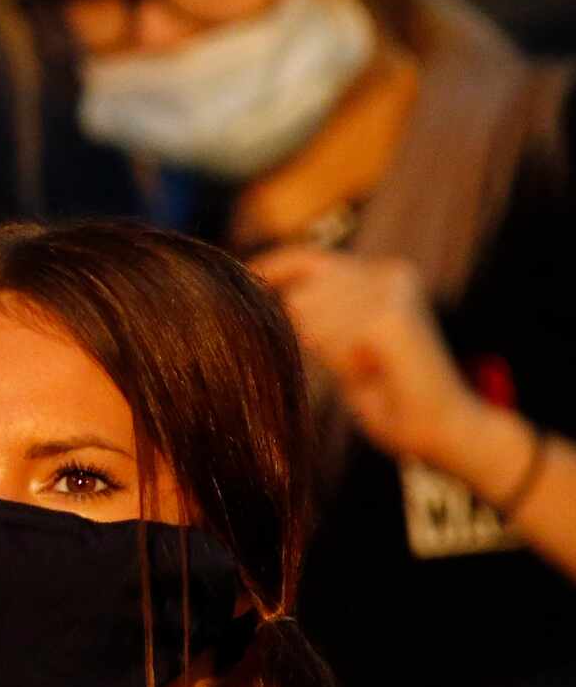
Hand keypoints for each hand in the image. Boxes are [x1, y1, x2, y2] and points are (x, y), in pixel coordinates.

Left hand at [255, 246, 494, 472]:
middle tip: (357, 362)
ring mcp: (392, 290)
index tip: (240, 283)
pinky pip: (326, 339)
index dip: (269, 270)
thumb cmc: (390, 393)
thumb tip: (256, 292)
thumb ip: (315, 313)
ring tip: (370, 367)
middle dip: (308, 333)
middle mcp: (389, 271)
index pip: (307, 258)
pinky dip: (341, 363)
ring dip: (328, 353)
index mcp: (382, 273)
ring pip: (307, 317)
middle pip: (299, 293)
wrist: (445, 428)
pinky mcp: (389, 315)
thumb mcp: (344, 343)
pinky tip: (374, 370)